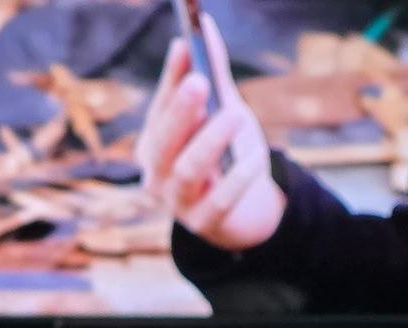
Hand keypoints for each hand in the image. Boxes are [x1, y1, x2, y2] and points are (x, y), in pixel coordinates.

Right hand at [137, 21, 285, 250]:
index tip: (186, 46)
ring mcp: (178, 203)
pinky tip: (253, 159)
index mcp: (153, 145)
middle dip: (179, 113)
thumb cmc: (225, 152)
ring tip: (234, 114)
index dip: (171, 80)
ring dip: (209, 142)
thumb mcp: (220, 109)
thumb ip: (212, 72)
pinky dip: (237, 180)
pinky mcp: (205, 224)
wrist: (243, 210)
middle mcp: (156, 176)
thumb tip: (204, 24)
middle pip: (161, 145)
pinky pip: (219, 202)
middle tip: (199, 81)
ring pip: (186, 172)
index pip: (158, 111)